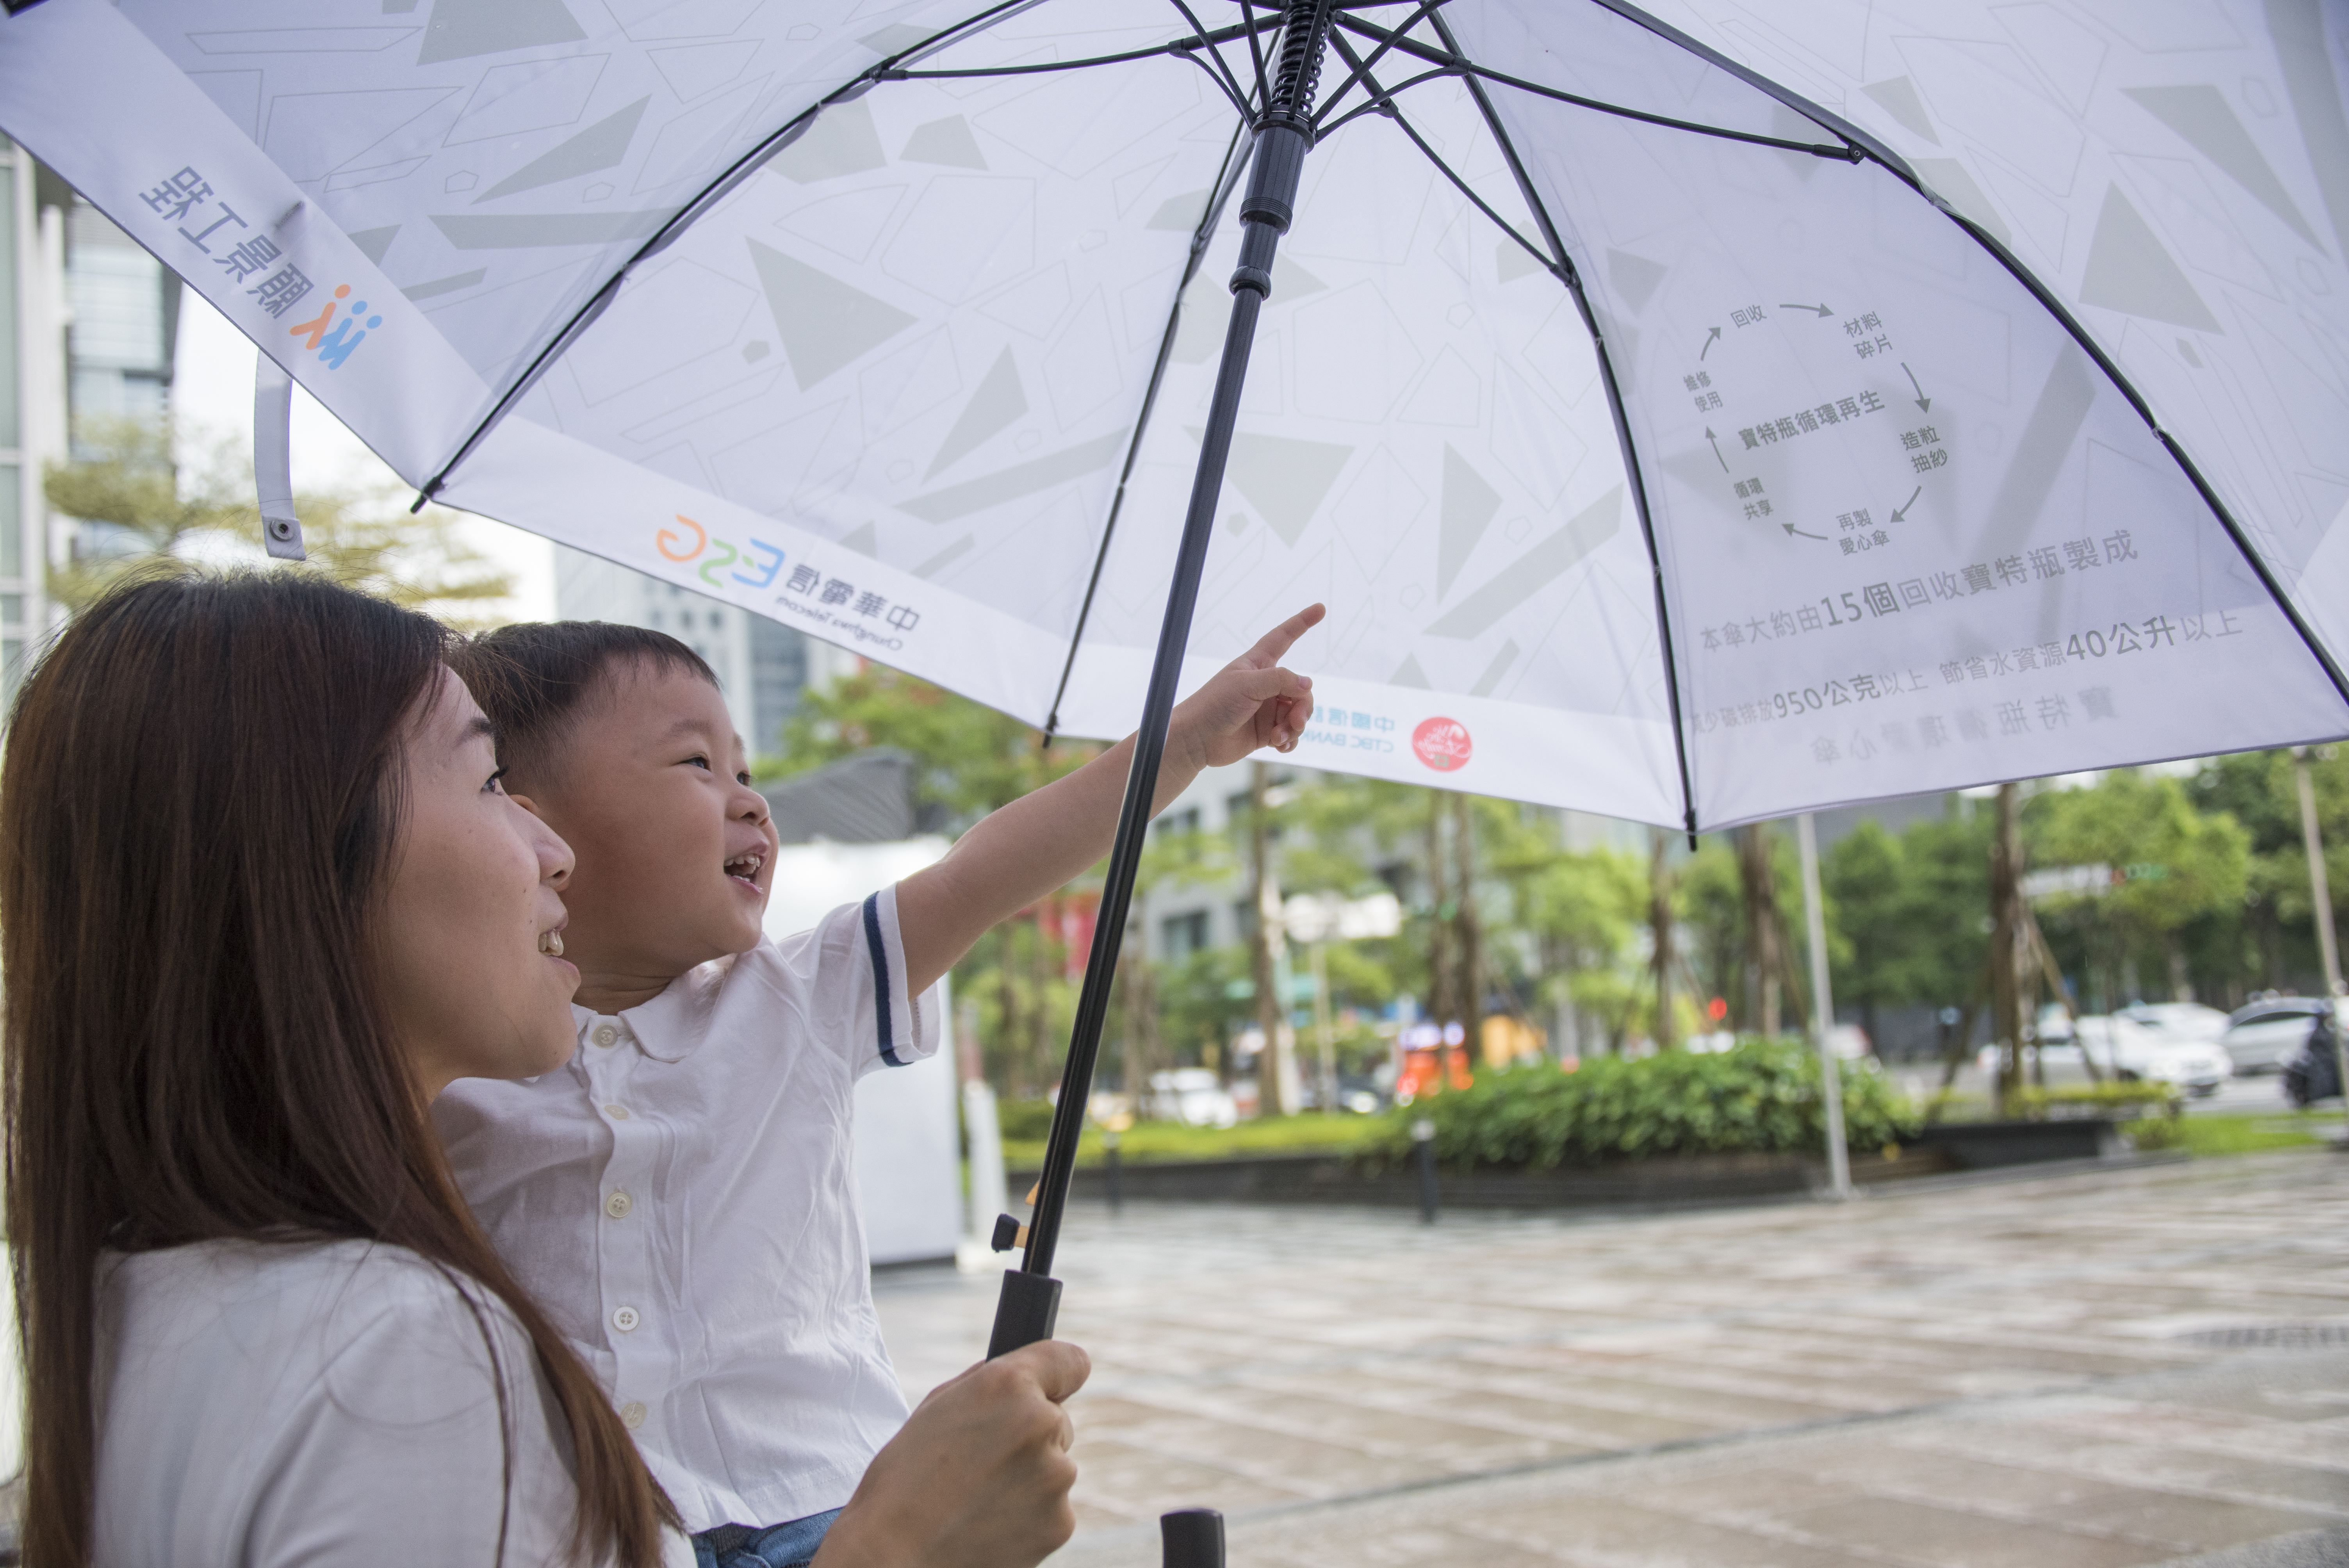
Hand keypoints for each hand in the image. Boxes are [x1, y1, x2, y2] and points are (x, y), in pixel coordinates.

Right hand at [812, 1340, 1090, 1567]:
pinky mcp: (1060, 1522)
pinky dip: (1028, 1516)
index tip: (1051, 1387)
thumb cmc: (903, 1479)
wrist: (893, 1555)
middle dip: (1028, 1437)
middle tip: (980, 1463)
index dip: (1058, 1376)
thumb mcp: (938, 1407)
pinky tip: (987, 1523)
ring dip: (1027, 1479)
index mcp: (1009, 1386)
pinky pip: (1052, 1509)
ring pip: (1054, 1468)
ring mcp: (1056, 1477)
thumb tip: (1026, 1379)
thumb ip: (989, 1385)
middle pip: (1057, 1421)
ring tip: (975, 1499)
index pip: (1071, 1361)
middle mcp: (1042, 1423)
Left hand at [1170, 603, 1323, 771]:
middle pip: (1301, 689)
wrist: (1196, 739)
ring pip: (1298, 713)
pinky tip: (1280, 746)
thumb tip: (1307, 684)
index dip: (1302, 623)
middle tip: (1296, 720)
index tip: (1320, 609)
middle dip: (1303, 705)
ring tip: (1280, 736)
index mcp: (1258, 664)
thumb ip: (1281, 680)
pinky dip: (1290, 740)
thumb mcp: (1248, 685)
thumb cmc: (1214, 705)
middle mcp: (1265, 685)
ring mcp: (1266, 709)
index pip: (1283, 637)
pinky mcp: (1265, 732)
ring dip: (1295, 726)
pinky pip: (1290, 734)